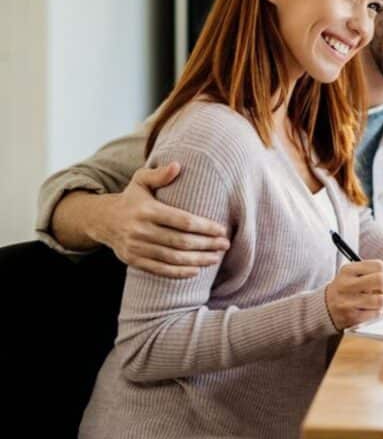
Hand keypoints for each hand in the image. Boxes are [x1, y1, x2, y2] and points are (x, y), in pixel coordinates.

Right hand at [91, 163, 229, 277]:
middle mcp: (140, 230)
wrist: (102, 220)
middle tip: (225, 245)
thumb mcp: (140, 181)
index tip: (222, 230)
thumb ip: (159, 174)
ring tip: (216, 258)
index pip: (182, 221)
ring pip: (172, 258)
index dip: (205, 227)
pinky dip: (179, 272)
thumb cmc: (131, 198)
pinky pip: (159, 270)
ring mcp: (136, 247)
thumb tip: (177, 165)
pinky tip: (196, 270)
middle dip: (206, 244)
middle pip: (180, 241)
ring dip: (197, 260)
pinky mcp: (133, 260)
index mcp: (146, 210)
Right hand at [325, 259, 382, 330]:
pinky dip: (377, 312)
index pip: (379, 265)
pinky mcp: (351, 317)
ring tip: (377, 302)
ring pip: (381, 300)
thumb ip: (376, 274)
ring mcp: (347, 302)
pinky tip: (369, 310)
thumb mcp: (355, 275)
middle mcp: (346, 284)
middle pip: (381, 280)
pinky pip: (376, 313)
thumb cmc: (348, 289)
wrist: (325, 308)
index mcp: (348, 270)